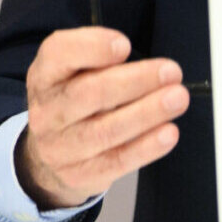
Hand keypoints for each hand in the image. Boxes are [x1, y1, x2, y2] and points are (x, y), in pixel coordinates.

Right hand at [17, 27, 187, 209]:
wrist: (48, 158)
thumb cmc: (73, 103)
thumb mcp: (73, 74)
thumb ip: (98, 63)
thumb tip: (143, 66)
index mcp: (44, 75)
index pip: (58, 54)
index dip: (91, 47)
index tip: (124, 46)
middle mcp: (45, 111)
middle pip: (88, 94)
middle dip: (134, 81)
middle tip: (170, 72)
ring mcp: (58, 147)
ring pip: (105, 130)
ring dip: (147, 112)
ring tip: (177, 99)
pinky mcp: (78, 175)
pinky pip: (117, 160)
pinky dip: (146, 147)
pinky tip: (168, 133)